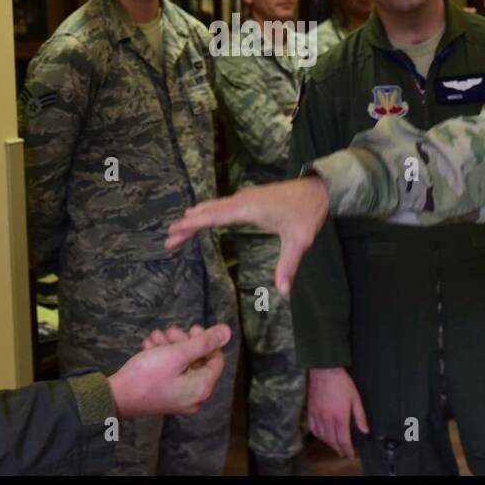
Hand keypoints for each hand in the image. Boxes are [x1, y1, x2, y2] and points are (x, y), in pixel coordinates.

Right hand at [108, 323, 230, 419]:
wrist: (115, 396)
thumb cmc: (147, 375)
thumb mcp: (177, 354)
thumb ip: (203, 342)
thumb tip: (227, 331)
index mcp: (202, 388)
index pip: (216, 359)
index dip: (207, 341)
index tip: (191, 329)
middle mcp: (194, 397)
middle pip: (198, 362)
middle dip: (183, 342)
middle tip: (169, 331)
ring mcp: (179, 399)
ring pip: (182, 365)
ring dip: (170, 347)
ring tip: (154, 336)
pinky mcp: (166, 397)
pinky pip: (171, 374)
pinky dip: (162, 358)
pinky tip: (148, 347)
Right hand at [166, 176, 329, 296]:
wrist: (318, 190)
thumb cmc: (307, 214)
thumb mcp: (299, 242)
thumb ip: (288, 266)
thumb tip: (283, 293)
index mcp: (248, 208)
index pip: (214, 216)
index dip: (193, 224)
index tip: (173, 230)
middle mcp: (242, 200)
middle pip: (208, 211)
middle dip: (187, 224)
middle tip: (167, 238)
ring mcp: (244, 198)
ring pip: (213, 207)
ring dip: (195, 218)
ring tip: (177, 229)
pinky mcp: (248, 199)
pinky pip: (221, 206)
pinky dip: (207, 213)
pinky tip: (202, 217)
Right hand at [308, 367, 368, 458]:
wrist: (325, 370)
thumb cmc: (342, 383)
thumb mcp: (355, 398)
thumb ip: (360, 416)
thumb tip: (365, 430)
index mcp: (340, 416)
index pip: (343, 439)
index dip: (347, 449)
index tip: (350, 454)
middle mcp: (328, 419)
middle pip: (332, 440)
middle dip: (339, 449)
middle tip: (343, 453)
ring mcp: (318, 415)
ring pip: (322, 436)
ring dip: (329, 444)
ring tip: (335, 447)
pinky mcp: (311, 411)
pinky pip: (313, 428)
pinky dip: (318, 435)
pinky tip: (322, 437)